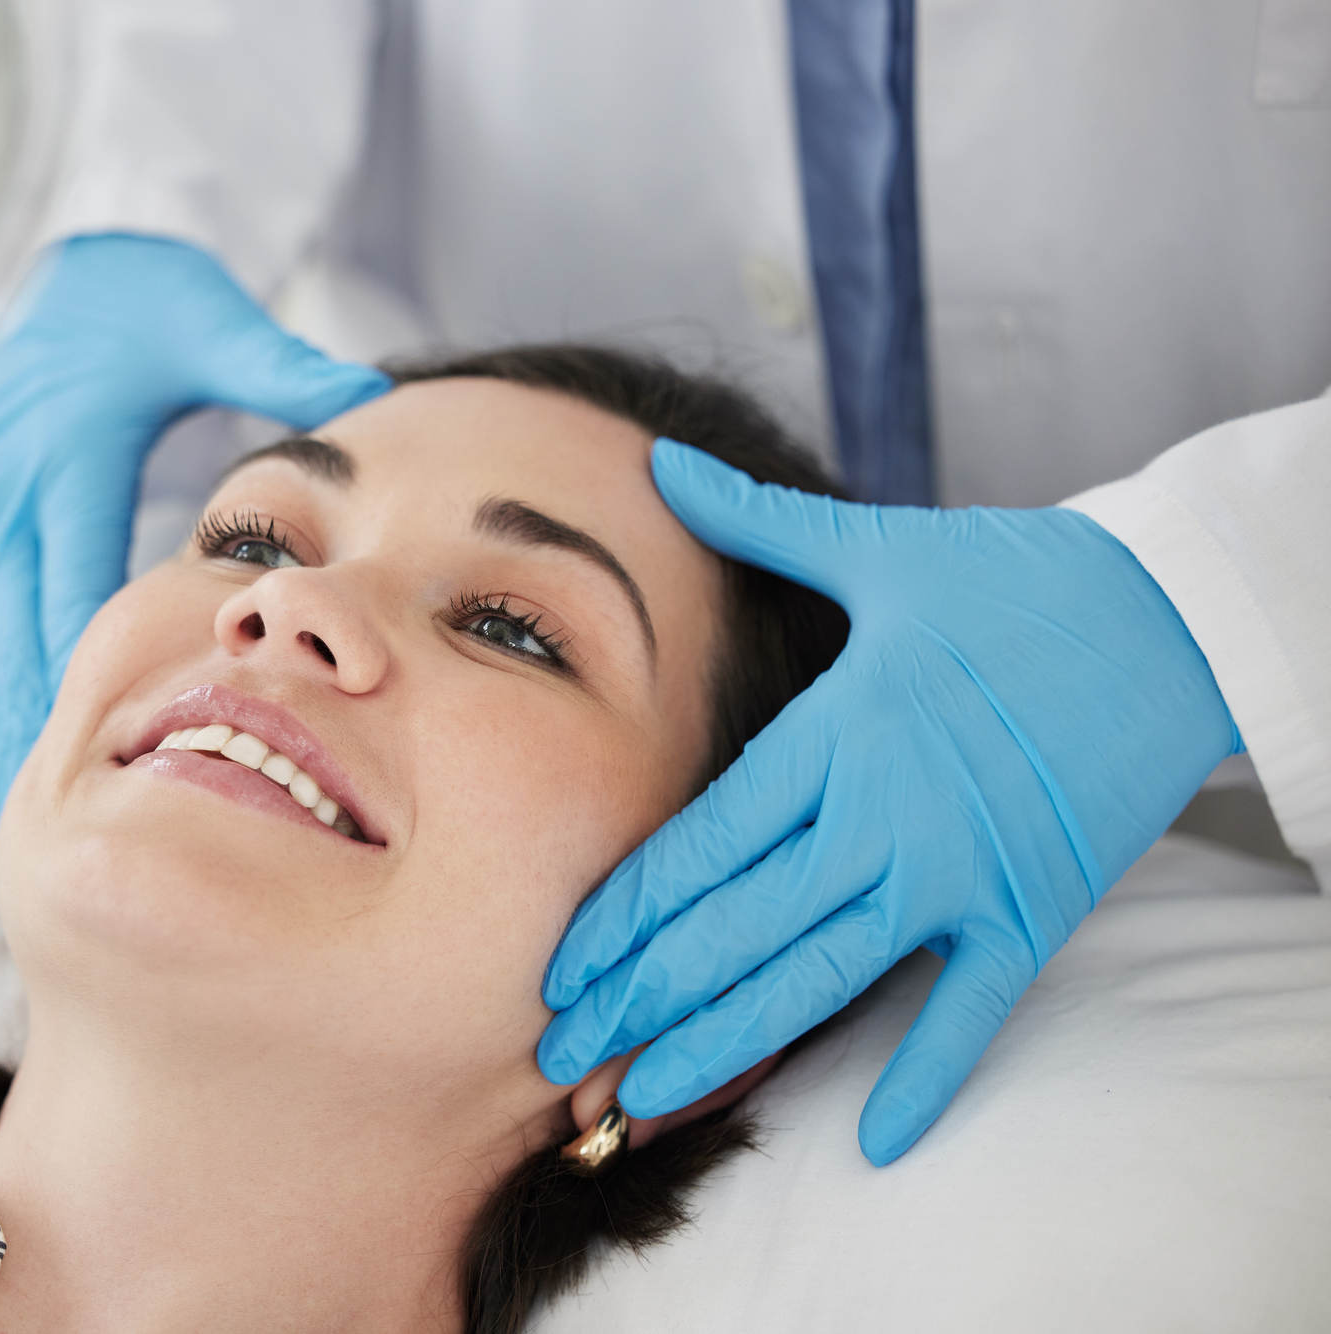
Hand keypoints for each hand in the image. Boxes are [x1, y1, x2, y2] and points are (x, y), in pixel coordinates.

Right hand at [0, 233, 390, 822]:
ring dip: (1, 738)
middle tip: (68, 834)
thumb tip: (370, 392)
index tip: (111, 757)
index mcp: (72, 462)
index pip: (79, 583)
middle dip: (43, 735)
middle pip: (23, 638)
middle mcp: (11, 503)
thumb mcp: (211, 322)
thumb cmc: (141, 302)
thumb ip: (282, 365)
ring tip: (21, 836)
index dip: (89, 669)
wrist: (60, 275)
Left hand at [539, 440, 1238, 1164]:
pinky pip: (969, 1009)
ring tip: (649, 1100)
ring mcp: (960, 872)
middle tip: (563, 1056)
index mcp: (835, 733)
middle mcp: (884, 815)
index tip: (559, 970)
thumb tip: (663, 463)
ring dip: (728, 1043)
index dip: (621, 917)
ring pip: (820, 977)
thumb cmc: (1017, 580)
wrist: (1175, 616)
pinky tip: (871, 1136)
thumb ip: (758, 523)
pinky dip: (926, 1071)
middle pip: (736, 928)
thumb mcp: (880, 546)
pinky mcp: (1033, 908)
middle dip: (642, 997)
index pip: (700, 847)